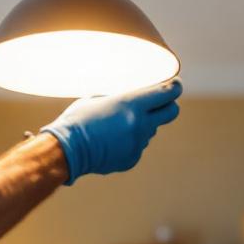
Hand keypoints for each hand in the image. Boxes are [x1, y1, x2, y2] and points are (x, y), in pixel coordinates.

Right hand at [40, 80, 182, 184]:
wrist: (67, 151)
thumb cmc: (78, 119)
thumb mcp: (98, 99)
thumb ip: (120, 99)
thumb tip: (132, 98)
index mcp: (132, 104)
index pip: (167, 93)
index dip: (174, 87)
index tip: (175, 84)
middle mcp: (140, 125)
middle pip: (171, 112)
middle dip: (169, 105)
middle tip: (161, 102)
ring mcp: (137, 144)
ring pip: (150, 130)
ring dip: (142, 125)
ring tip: (117, 125)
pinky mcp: (132, 159)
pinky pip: (138, 146)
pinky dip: (129, 141)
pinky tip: (110, 140)